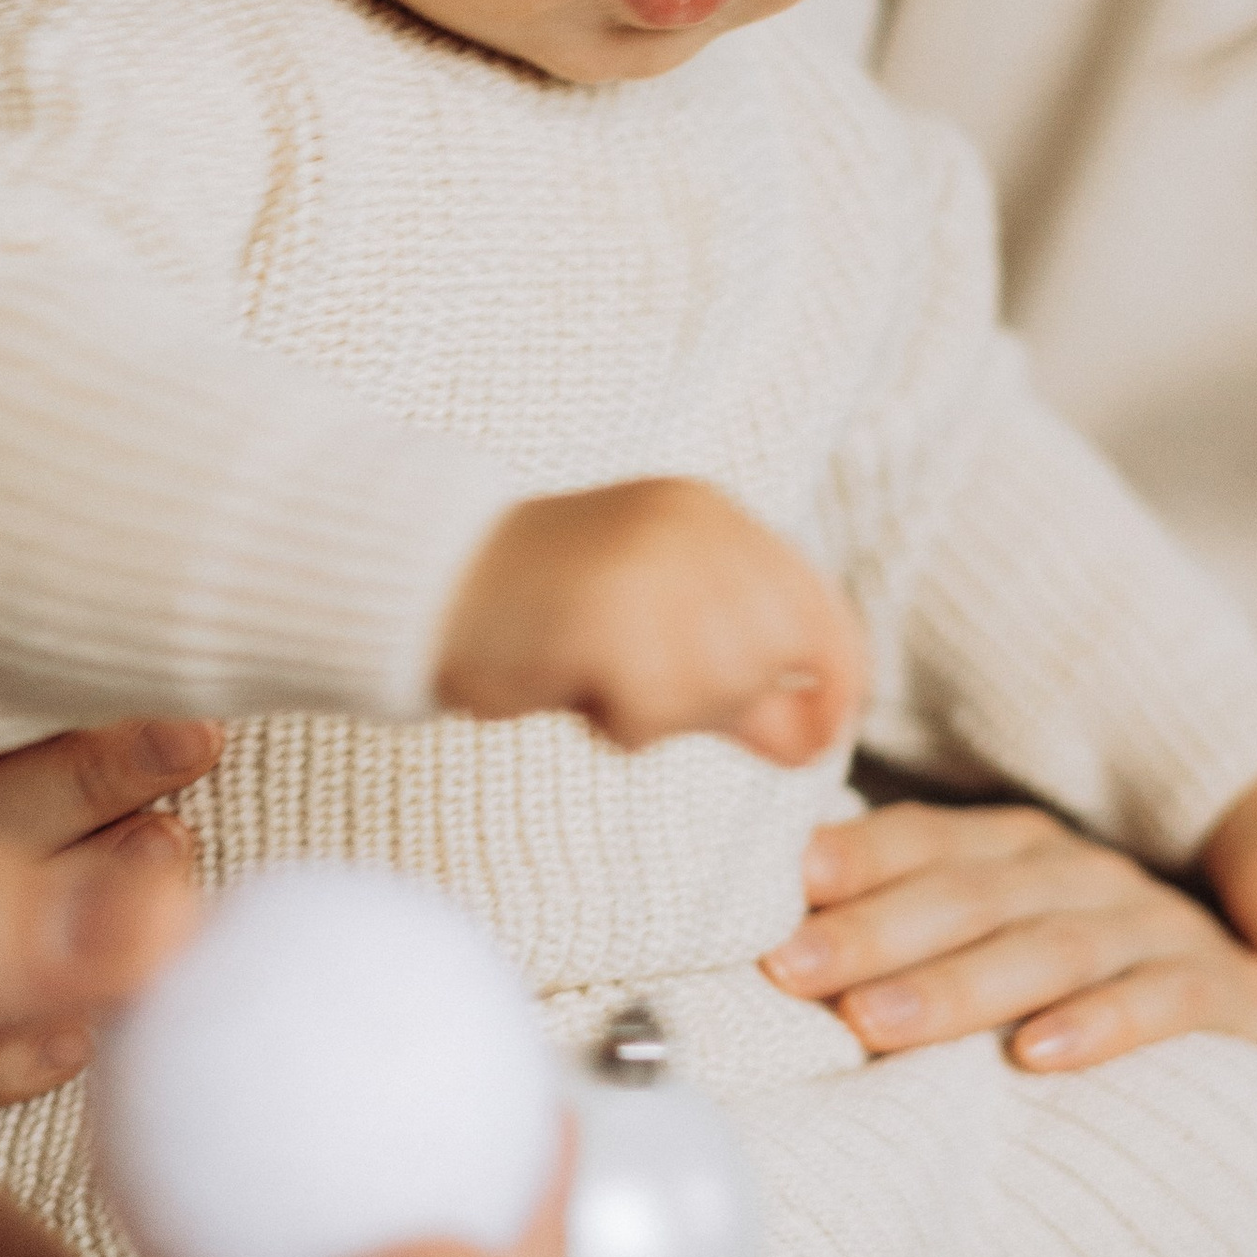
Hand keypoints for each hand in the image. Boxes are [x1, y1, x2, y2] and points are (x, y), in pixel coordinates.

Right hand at [435, 477, 867, 767]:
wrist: (420, 581)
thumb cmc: (537, 614)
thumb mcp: (657, 628)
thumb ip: (740, 678)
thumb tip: (819, 737)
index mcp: (713, 519)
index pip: (819, 606)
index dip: (836, 680)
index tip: (821, 735)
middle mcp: (695, 528)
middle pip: (777, 656)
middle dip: (726, 701)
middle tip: (643, 694)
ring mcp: (652, 565)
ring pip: (722, 686)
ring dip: (665, 714)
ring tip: (597, 679)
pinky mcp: (607, 614)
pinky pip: (656, 715)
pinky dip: (621, 725)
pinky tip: (574, 687)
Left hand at [766, 801, 1256, 1068]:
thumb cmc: (1094, 1001)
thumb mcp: (1007, 956)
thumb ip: (918, 942)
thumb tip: (784, 949)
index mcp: (1026, 853)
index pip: (932, 841)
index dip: (859, 860)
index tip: (784, 892)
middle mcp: (1089, 876)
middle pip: (975, 894)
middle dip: (877, 931)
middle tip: (792, 971)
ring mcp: (1162, 929)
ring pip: (1053, 945)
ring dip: (960, 985)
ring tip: (876, 1024)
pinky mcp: (1230, 993)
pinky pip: (1165, 1001)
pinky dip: (1101, 1024)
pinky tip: (1037, 1057)